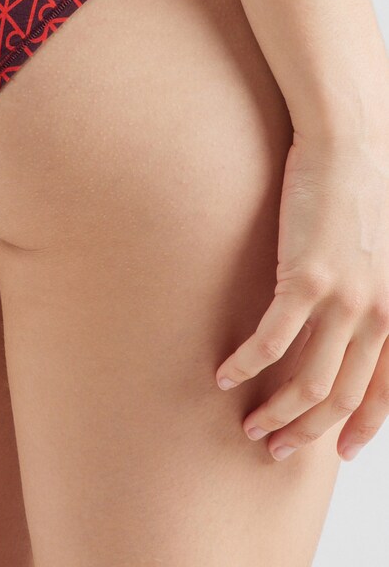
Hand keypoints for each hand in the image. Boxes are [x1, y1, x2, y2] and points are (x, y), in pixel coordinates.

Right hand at [214, 127, 388, 461]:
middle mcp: (379, 315)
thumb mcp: (383, 254)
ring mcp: (343, 301)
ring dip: (276, 414)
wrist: (350, 145)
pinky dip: (246, 366)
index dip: (361, 428)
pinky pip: (271, 342)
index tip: (342, 452)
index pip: (385, 394)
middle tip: (277, 448)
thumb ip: (373, 293)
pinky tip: (224, 375)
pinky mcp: (306, 280)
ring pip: (307, 382)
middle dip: (308, 434)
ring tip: (249, 425)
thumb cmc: (364, 189)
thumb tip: (351, 321)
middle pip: (340, 397)